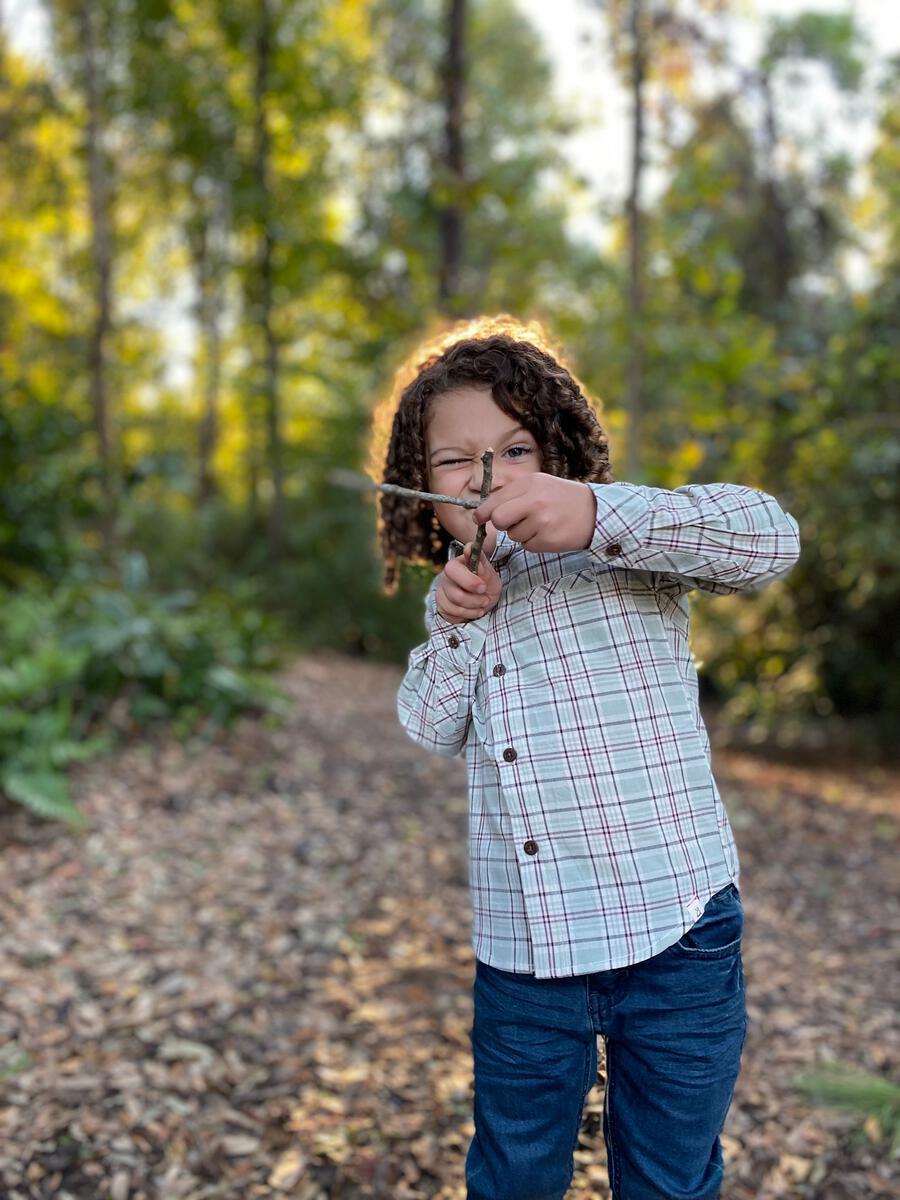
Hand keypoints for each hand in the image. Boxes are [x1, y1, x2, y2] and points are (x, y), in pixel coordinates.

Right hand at [435, 543, 502, 623]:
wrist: (483, 601)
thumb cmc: (486, 584)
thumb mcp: (490, 576)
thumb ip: (481, 565)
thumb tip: (469, 548)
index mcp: (458, 564)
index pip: (454, 568)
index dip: (469, 580)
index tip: (483, 586)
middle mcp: (446, 575)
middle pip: (454, 590)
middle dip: (473, 598)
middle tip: (485, 599)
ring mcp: (442, 590)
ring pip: (454, 603)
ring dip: (473, 608)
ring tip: (482, 604)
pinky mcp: (440, 604)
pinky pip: (451, 613)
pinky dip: (467, 614)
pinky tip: (474, 611)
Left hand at [472, 474, 595, 553]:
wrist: (594, 512)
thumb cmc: (561, 498)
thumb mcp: (539, 484)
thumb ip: (513, 494)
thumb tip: (484, 510)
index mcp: (530, 483)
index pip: (494, 500)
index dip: (483, 512)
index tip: (479, 518)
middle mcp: (535, 501)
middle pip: (498, 519)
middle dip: (501, 524)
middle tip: (512, 522)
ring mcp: (542, 522)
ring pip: (513, 535)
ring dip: (521, 533)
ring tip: (540, 524)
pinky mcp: (548, 540)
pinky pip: (527, 546)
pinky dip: (533, 542)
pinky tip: (547, 532)